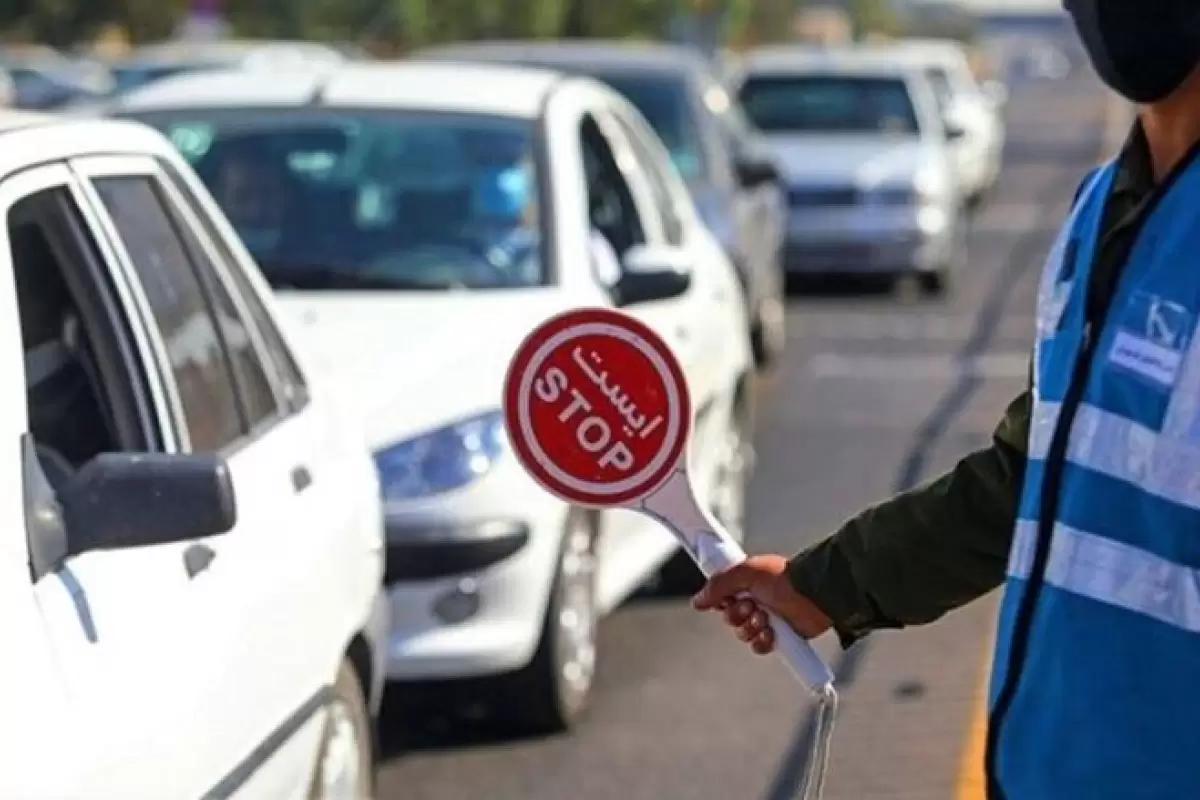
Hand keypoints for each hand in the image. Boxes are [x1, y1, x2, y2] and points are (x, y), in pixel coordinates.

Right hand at [691, 554, 832, 654]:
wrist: (813, 595)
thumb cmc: (784, 578)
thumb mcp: (746, 572)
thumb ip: (718, 584)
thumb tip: (697, 601)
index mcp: (746, 584)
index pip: (721, 597)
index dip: (721, 601)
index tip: (728, 598)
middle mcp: (755, 601)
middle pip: (729, 618)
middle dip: (737, 615)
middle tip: (751, 606)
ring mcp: (766, 620)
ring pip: (742, 634)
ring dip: (750, 628)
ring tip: (764, 618)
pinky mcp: (778, 637)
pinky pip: (758, 646)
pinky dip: (762, 642)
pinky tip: (771, 633)